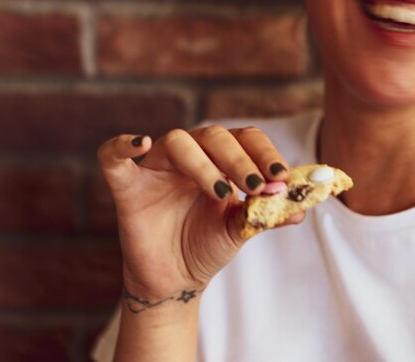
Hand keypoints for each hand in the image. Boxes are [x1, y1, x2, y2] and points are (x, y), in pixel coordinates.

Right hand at [97, 125, 302, 301]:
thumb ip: (267, 214)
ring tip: (223, 192)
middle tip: (257, 186)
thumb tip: (301, 207)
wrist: (175, 279)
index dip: (264, 153)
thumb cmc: (207, 246)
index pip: (244, 138)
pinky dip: (121, 146)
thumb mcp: (242, 229)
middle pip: (213, 136)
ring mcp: (157, 169)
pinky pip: (113, 157)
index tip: (282, 178)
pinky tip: (141, 142)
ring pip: (177, 142)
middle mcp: (190, 157)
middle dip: (239, 160)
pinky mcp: (127, 187)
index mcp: (220, 160)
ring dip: (203, 163)